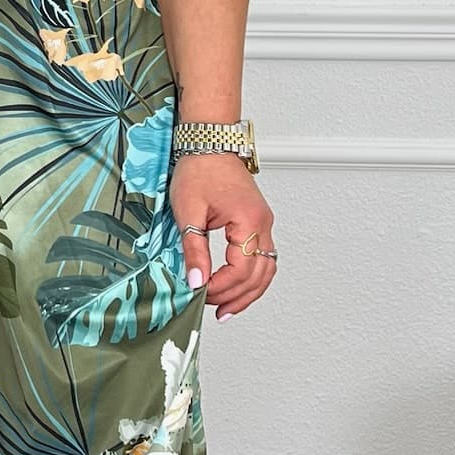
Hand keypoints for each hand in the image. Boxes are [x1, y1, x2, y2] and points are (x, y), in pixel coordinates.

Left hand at [170, 152, 276, 318]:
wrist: (209, 144)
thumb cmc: (199, 170)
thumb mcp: (188, 212)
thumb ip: (194, 250)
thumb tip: (195, 282)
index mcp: (249, 221)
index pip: (241, 269)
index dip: (221, 288)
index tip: (201, 294)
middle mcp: (263, 224)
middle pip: (259, 275)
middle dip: (236, 296)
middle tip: (213, 310)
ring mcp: (264, 224)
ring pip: (266, 270)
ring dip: (248, 292)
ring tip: (226, 308)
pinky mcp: (258, 223)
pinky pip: (262, 258)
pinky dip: (251, 277)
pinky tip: (235, 288)